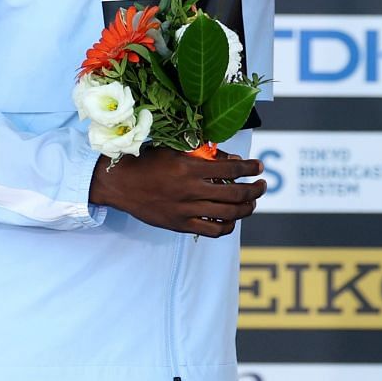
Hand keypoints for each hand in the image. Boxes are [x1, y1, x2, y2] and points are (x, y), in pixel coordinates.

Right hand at [89, 146, 264, 236]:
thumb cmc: (148, 161)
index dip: (251, 168)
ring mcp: (185, 210)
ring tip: (251, 202)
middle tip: (262, 185)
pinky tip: (231, 218)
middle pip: (236, 194)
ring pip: (229, 214)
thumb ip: (204, 155)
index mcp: (190, 168)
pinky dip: (227, 226)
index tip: (258, 166)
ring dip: (247, 208)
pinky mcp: (180, 225)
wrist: (119, 183)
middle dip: (256, 190)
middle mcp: (190, 191)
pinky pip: (212, 231)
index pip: (232, 170)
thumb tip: (233, 161)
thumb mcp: (175, 150)